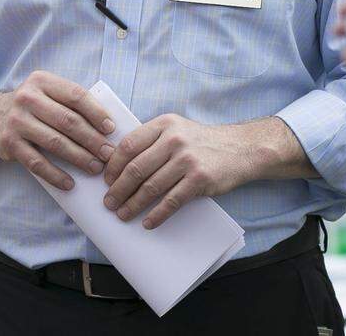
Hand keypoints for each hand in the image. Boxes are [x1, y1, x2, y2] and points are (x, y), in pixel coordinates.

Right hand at [0, 72, 115, 190]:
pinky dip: (55, 175)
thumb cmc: (31, 106)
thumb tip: (105, 126)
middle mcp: (27, 98)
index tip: (110, 128)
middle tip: (108, 153)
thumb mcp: (46, 92)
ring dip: (79, 157)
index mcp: (42, 81)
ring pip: (54, 142)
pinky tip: (70, 183)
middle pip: (67, 120)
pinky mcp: (8, 144)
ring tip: (95, 167)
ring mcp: (16, 121)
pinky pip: (36, 163)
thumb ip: (69, 102)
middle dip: (92, 139)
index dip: (96, 112)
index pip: (75, 95)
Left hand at [102, 115, 250, 229]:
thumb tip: (119, 166)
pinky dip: (156, 215)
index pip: (129, 145)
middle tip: (109, 202)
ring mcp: (187, 159)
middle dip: (118, 189)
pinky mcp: (199, 179)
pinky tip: (148, 222)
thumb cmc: (201, 142)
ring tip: (123, 214)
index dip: (113, 166)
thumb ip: (151, 140)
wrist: (239, 148)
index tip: (106, 181)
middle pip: (136, 168)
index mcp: (164, 124)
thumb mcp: (176, 129)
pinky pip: (171, 201)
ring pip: (151, 187)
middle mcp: (174, 139)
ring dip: (133, 204)